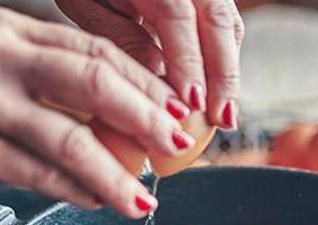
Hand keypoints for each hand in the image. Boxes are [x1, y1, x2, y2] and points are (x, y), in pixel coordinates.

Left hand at [56, 0, 244, 129]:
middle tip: (223, 119)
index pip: (177, 16)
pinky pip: (226, 24)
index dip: (188, 62)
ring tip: (226, 115)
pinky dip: (225, 60)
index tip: (192, 103)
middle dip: (223, 75)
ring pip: (229, 24)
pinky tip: (219, 94)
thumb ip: (122, 37)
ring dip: (229, 72)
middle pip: (217, 20)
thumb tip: (159, 78)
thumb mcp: (88, 4)